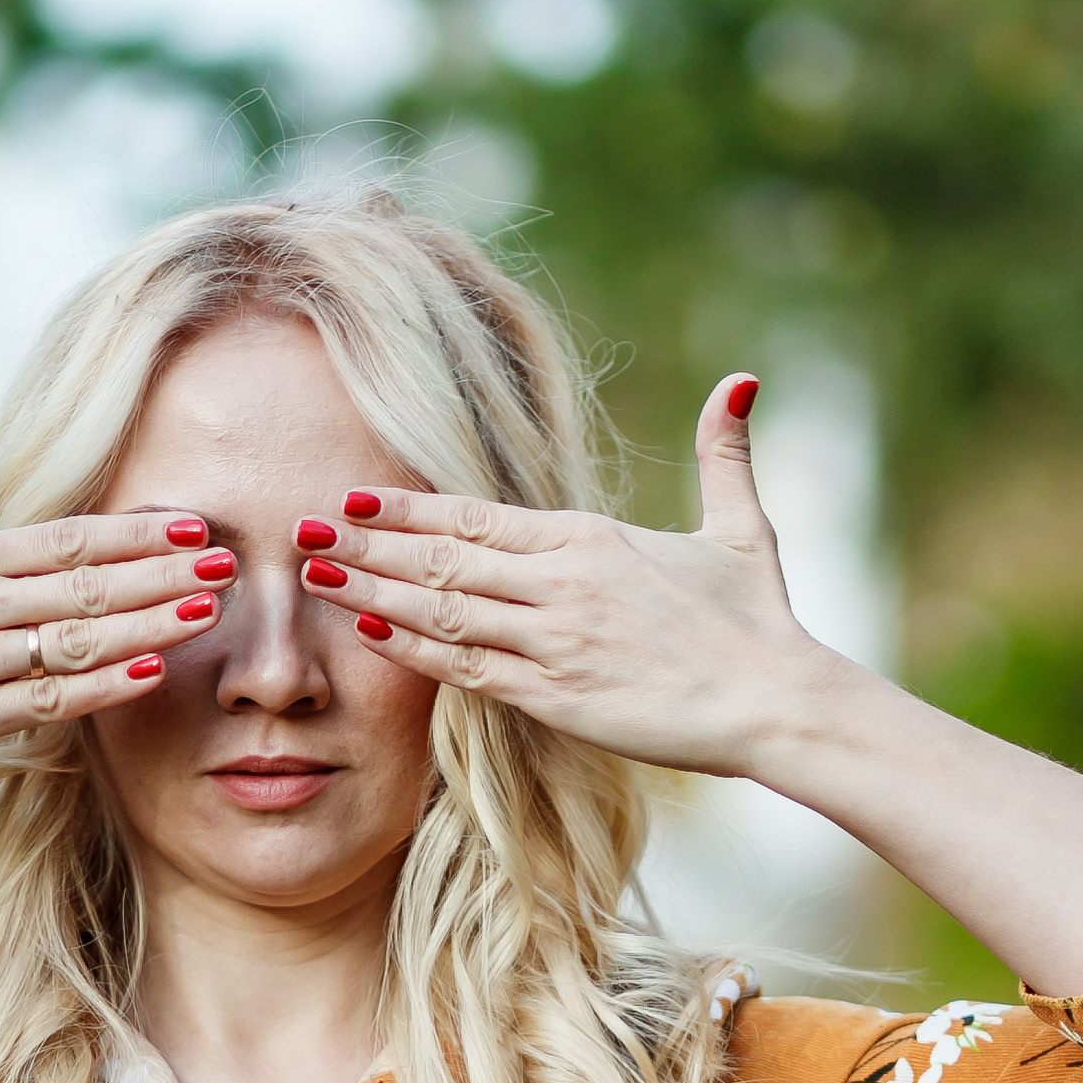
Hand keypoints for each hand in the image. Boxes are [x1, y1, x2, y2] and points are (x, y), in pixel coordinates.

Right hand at [0, 376, 233, 770]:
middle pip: (88, 583)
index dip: (135, 529)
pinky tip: (151, 672)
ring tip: (211, 610)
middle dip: (165, 570)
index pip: (66, 536)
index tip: (193, 520)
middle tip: (233, 558)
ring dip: (150, 623)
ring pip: (78, 641)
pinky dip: (103, 688)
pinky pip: (47, 704)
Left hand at [297, 375, 832, 779]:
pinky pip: (468, 668)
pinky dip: (416, 648)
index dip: (409, 507)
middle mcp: (563, 583)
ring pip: (442, 608)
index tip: (357, 496)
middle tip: (305, 528)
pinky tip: (371, 631)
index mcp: (592, 539)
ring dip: (374, 590)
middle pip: (443, 556)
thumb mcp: (743, 529)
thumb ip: (725, 453)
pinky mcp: (557, 696)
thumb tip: (742, 380)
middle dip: (369, 542)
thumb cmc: (761, 621)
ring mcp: (555, 641)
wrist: (778, 701)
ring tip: (316, 574)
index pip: (478, 516)